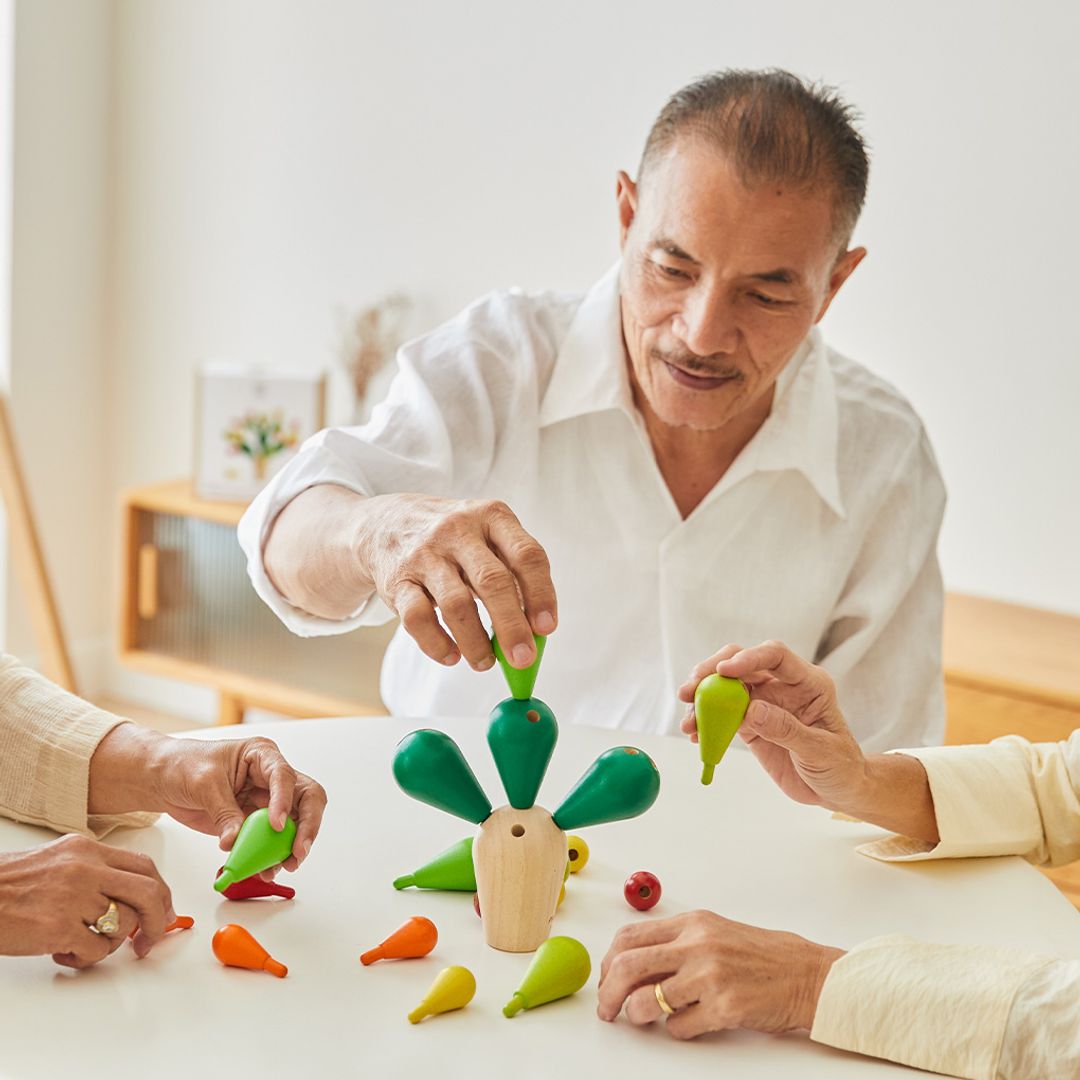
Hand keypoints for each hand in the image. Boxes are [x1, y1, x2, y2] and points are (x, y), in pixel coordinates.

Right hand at [0, 834, 174, 966]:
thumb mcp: (58, 861)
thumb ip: (94, 871)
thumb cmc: (8, 885)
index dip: (161, 892)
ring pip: (123, 924)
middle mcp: (85, 868)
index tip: (164, 911)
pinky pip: (97, 950)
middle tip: (149, 939)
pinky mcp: (58, 927)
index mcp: (86, 849)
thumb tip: (130, 896)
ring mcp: (73, 897)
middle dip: (157, 920)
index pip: (144, 866)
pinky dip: (86, 958)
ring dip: (112, 943)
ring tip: (86, 944)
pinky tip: (64, 952)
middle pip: (148, 892)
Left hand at [89, 726, 327, 868]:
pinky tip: (263, 870)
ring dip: (289, 847)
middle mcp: (270, 778)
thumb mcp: (203, 783)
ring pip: (293, 823)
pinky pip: (270, 841)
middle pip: (306, 798)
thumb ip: (223, 812)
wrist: (163, 779)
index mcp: (261, 755)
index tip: (276, 825)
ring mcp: (265, 801)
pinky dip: (269, 857)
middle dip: (306, 825)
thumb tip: (234, 841)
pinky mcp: (254, 823)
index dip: (284, 801)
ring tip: (278, 867)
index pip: (283, 776)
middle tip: (298, 851)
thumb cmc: (183, 765)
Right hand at [356, 492, 556, 670]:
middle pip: (493, 581)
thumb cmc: (453, 539)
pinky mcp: (398, 580)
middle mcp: (458, 531)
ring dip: (476, 642)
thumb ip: (513, 574)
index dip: (541, 593)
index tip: (547, 628)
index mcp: (492, 517)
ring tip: (486, 662)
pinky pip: (418, 618)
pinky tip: (452, 656)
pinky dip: (437, 644)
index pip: (526, 554)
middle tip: (523, 659)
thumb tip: (536, 630)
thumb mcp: (487, 537)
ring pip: (456, 604)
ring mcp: (425, 554)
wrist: (385, 523)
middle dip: (512, 627)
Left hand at [597, 910, 842, 1036]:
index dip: (608, 962)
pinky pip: (678, 1027)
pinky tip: (687, 1023)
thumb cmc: (763, 956)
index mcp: (692, 923)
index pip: (629, 937)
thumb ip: (676, 944)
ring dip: (637, 1016)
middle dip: (607, 993)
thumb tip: (632, 966)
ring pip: (646, 1001)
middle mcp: (697, 944)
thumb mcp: (715, 933)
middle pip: (627, 966)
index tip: (606, 979)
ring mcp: (710, 976)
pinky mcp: (725, 1008)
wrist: (808, 974)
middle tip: (607, 1010)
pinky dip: (674, 1031)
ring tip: (644, 1019)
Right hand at [678, 641, 865, 809]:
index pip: (775, 656)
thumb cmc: (840, 766)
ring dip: (702, 698)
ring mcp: (763, 702)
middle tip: (691, 689)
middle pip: (742, 664)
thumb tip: (752, 710)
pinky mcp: (749, 722)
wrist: (836, 789)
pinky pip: (722, 715)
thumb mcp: (820, 750)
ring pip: (726, 687)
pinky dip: (706, 722)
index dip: (748, 658)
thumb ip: (788, 729)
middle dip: (712, 672)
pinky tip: (695, 735)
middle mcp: (782, 686)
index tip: (724, 671)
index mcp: (808, 683)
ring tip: (688, 720)